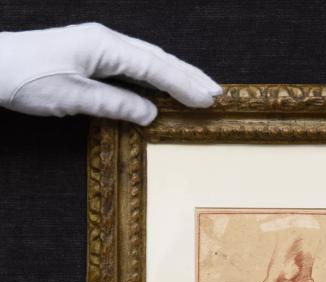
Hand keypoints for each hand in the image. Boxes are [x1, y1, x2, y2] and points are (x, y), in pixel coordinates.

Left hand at [0, 23, 221, 124]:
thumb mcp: (73, 97)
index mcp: (104, 46)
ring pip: (149, 59)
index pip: (154, 67)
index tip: (207, 99)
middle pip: (158, 57)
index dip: (183, 84)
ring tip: (201, 88)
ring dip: (176, 74)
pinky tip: (166, 85)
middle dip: (189, 76)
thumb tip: (151, 114)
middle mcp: (107, 40)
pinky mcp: (93, 55)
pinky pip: (134, 65)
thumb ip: (115, 104)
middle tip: (216, 93)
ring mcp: (100, 45)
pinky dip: (156, 76)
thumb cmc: (26, 79)